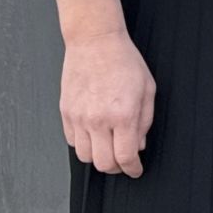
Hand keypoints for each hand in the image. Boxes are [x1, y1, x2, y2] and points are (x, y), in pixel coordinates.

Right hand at [61, 31, 155, 177]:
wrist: (95, 42)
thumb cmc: (124, 61)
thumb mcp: (147, 89)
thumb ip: (144, 121)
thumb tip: (139, 145)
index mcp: (122, 114)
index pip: (125, 157)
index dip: (133, 169)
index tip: (136, 170)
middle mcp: (98, 120)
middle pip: (103, 163)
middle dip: (116, 168)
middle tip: (124, 162)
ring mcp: (78, 118)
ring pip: (84, 156)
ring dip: (98, 158)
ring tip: (109, 148)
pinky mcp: (65, 113)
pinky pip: (72, 142)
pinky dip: (83, 145)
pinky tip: (94, 136)